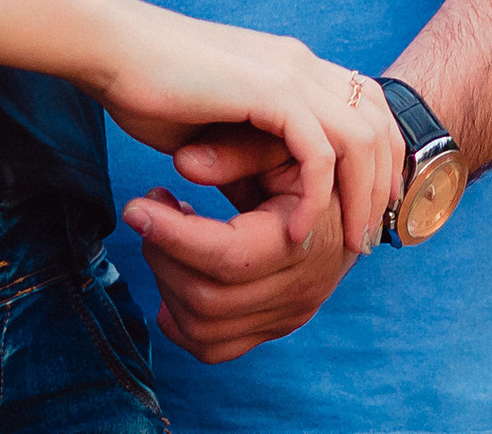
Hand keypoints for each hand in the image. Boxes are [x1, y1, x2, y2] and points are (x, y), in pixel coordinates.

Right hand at [92, 3, 404, 265]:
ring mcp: (288, 71)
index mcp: (294, 64)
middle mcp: (301, 62)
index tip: (373, 208)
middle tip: (369, 237)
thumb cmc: (156, 89)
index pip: (367, 105)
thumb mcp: (217, 133)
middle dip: (384, 181)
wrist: (116, 51)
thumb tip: (262, 203)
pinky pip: (315, 150)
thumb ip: (247, 157)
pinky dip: (315, 194)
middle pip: (378, 119)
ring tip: (349, 245)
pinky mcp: (267, 89)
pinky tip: (298, 230)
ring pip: (358, 137)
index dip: (381, 155)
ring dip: (360, 196)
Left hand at [125, 163, 359, 363]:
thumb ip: (236, 150)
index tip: (136, 206)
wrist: (355, 197)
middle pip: (208, 299)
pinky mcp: (275, 327)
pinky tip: (172, 277)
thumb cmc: (313, 159)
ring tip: (164, 235)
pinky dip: (181, 321)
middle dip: (163, 255)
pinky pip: (215, 348)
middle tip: (148, 210)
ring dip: (167, 283)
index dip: (174, 235)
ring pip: (204, 330)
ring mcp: (288, 316)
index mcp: (305, 238)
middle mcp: (300, 290)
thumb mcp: (284, 142)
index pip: (227, 257)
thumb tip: (181, 163)